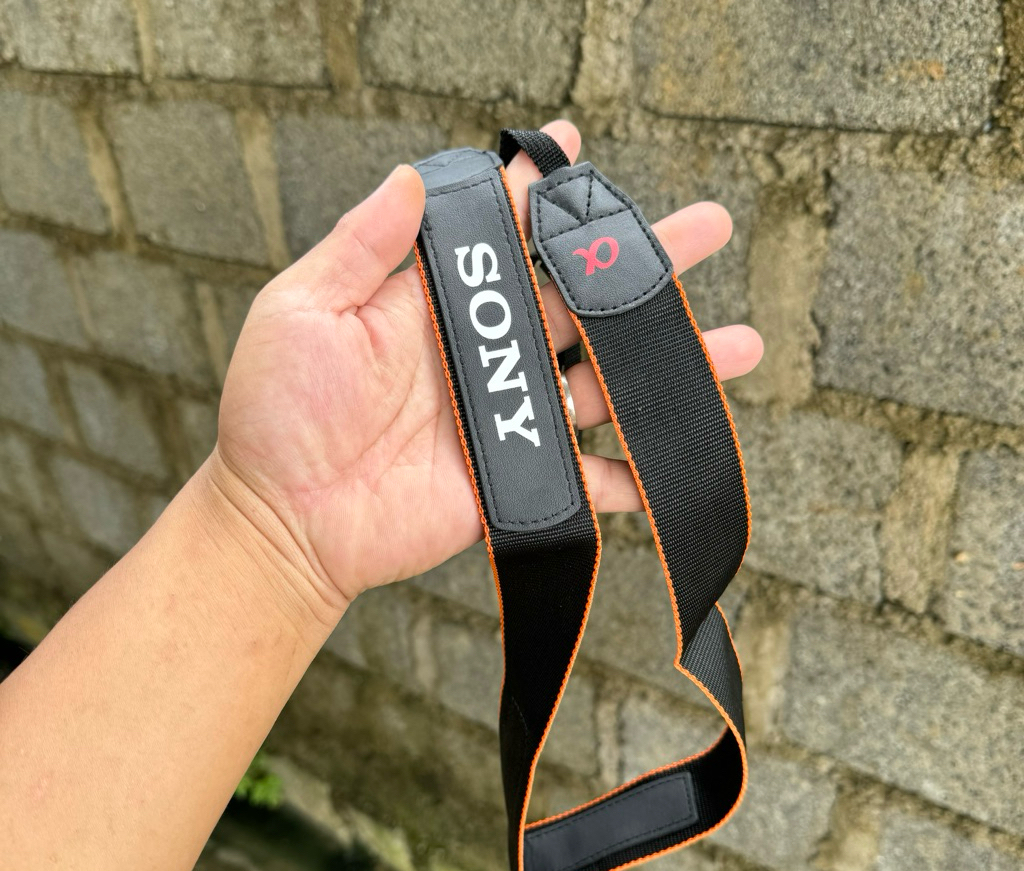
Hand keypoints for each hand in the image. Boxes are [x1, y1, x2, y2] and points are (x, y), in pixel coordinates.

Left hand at [210, 120, 762, 615]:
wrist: (283, 519)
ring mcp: (505, 419)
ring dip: (668, 364)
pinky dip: (632, 476)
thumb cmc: (276, 413)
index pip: (504, 237)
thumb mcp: (303, 309)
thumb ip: (362, 246)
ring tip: (739, 344)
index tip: (579, 153)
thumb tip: (409, 175)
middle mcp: (482, 355)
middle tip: (707, 230)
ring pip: (603, 384)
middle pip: (578, 301)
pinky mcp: (513, 482)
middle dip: (642, 266)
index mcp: (436, 306)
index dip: (542, 196)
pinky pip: (586, 479)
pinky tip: (677, 459)